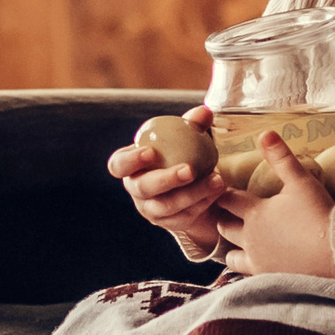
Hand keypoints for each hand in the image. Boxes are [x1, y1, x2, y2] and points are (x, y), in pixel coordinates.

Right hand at [107, 105, 224, 253]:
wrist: (195, 185)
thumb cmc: (182, 154)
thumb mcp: (187, 138)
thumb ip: (193, 124)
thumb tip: (205, 112)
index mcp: (131, 165)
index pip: (118, 164)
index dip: (130, 160)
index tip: (150, 152)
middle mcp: (136, 188)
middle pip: (143, 187)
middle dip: (166, 179)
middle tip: (190, 169)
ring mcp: (150, 209)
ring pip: (166, 206)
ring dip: (192, 193)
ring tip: (216, 180)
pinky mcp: (168, 223)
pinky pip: (183, 216)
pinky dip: (202, 203)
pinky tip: (216, 192)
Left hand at [214, 133, 334, 277]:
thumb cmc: (318, 214)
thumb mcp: (301, 181)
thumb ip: (281, 157)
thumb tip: (265, 133)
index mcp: (255, 212)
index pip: (228, 199)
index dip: (222, 192)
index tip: (219, 188)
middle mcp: (250, 237)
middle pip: (224, 226)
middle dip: (223, 217)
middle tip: (223, 212)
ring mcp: (257, 259)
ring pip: (230, 254)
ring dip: (230, 246)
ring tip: (234, 242)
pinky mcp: (267, 277)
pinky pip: (245, 274)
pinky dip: (244, 268)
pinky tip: (249, 266)